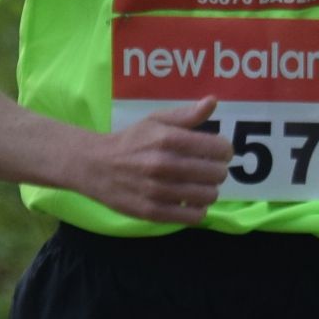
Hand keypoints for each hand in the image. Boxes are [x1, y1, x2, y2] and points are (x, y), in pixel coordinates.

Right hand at [85, 98, 231, 224]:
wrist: (94, 166)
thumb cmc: (131, 141)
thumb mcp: (156, 120)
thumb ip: (186, 115)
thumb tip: (213, 102)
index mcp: (168, 139)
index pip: (218, 148)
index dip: (224, 150)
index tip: (218, 152)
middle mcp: (164, 164)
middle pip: (216, 174)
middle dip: (217, 171)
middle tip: (208, 169)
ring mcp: (157, 191)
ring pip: (208, 196)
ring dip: (209, 191)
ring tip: (199, 185)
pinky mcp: (151, 212)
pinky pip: (192, 217)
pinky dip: (197, 210)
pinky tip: (189, 201)